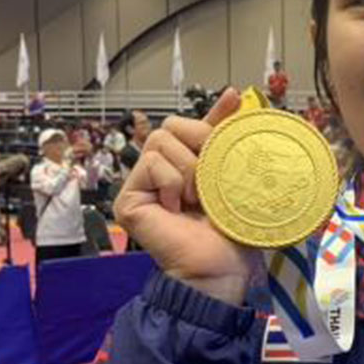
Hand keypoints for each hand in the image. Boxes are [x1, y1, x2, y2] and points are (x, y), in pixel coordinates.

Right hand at [113, 87, 261, 305]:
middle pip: (172, 126)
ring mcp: (142, 186)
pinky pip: (151, 164)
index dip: (213, 114)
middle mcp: (161, 174)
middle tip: (211, 175)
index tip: (235, 98)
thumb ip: (228, 142)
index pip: (195, 129)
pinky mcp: (128, 198)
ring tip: (196, 200)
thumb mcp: (235, 180)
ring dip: (188, 169)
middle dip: (199, 143)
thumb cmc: (231, 235)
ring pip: (161, 142)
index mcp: (189, 168)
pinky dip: (172, 182)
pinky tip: (177, 208)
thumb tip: (234, 94)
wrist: (219, 268)